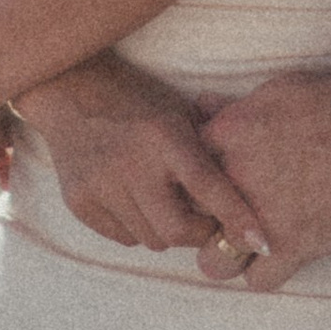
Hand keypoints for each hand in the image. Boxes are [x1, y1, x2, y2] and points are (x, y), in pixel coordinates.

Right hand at [20, 58, 269, 266]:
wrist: (69, 88)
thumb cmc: (137, 100)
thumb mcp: (177, 112)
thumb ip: (205, 150)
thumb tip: (243, 196)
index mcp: (163, 136)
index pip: (207, 186)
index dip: (236, 217)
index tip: (260, 242)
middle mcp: (131, 163)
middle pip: (176, 231)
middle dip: (198, 232)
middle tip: (203, 220)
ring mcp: (101, 185)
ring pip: (149, 239)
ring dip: (165, 229)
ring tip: (164, 201)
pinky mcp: (78, 201)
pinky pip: (122, 237)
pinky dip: (137, 227)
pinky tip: (134, 199)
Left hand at [203, 66, 330, 290]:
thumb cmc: (330, 98)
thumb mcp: (273, 90)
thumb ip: (232, 109)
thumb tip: (202, 107)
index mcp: (225, 140)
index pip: (185, 177)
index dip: (199, 187)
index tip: (212, 191)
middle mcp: (233, 182)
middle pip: (191, 224)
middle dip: (206, 225)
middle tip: (228, 221)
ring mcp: (260, 218)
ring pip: (217, 263)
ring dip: (231, 255)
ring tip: (251, 245)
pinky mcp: (294, 246)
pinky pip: (259, 280)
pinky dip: (267, 271)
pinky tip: (282, 255)